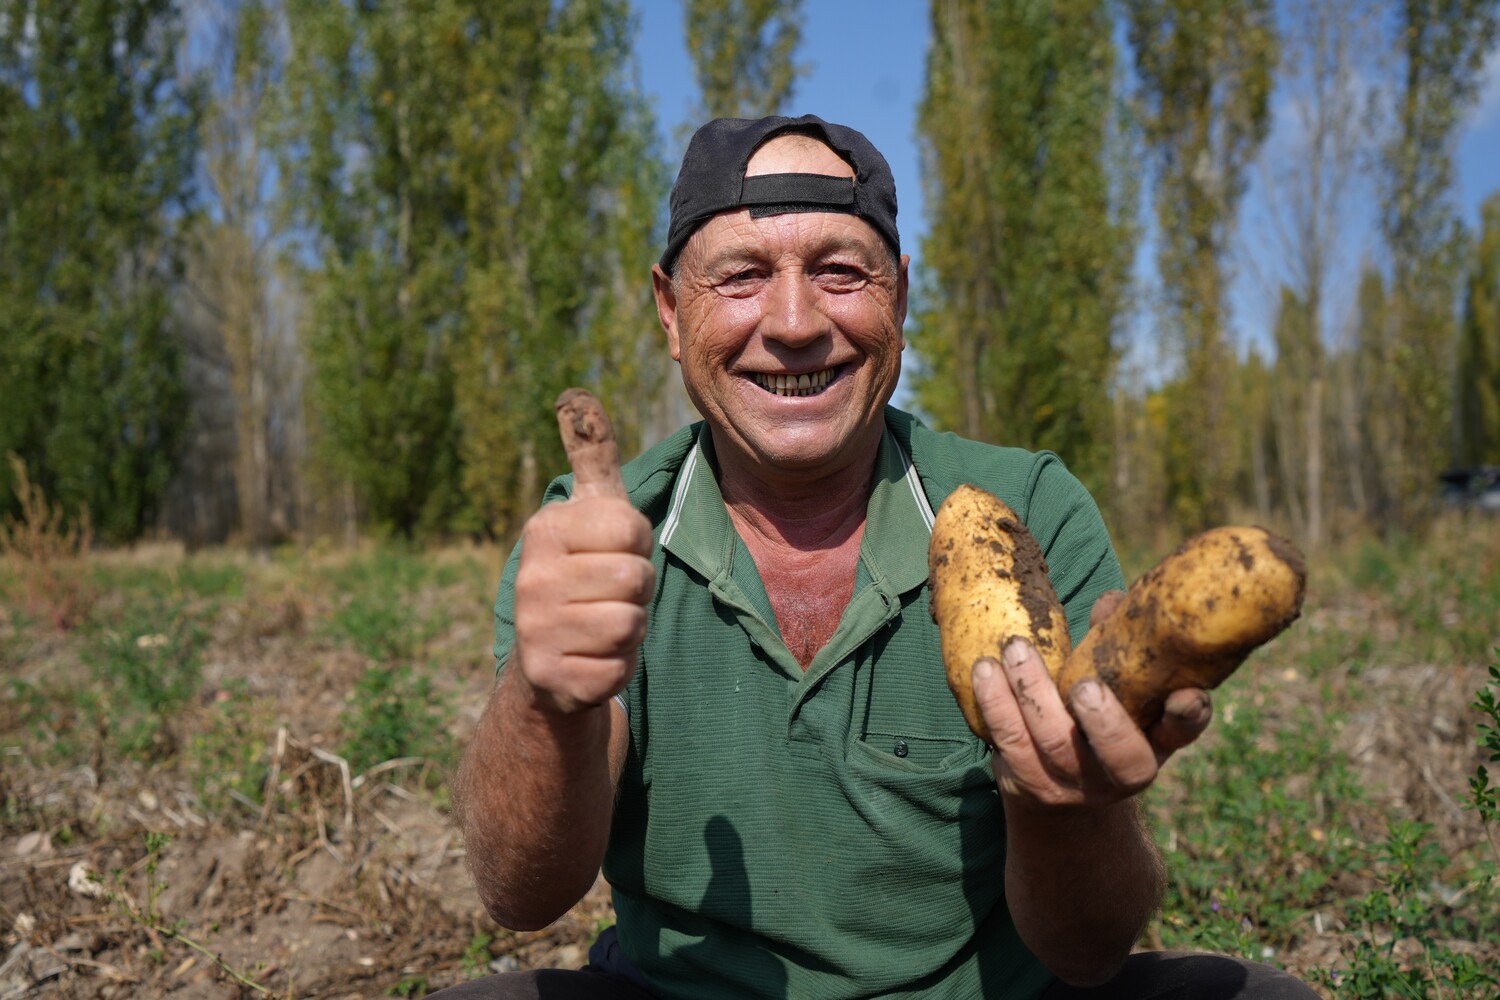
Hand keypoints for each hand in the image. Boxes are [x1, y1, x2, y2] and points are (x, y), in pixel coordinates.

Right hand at [512, 392, 654, 714]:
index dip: (637, 545)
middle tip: (609, 595)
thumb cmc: (585, 572)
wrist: (549, 659)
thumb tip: (575, 391)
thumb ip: (592, 453)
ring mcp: (537, 630)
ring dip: (631, 629)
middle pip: (636, 578)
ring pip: (631, 623)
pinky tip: (593, 658)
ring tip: (601, 624)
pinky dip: (619, 667)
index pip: (632, 529)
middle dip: (638, 591)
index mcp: (545, 529)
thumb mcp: (592, 511)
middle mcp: (531, 577)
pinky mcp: (552, 678)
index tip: (611, 554)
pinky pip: (620, 668)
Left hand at [971, 591, 1211, 812]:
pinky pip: (1010, 744)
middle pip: (1118, 755)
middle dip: (1102, 720)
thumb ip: (1115, 649)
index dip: (1188, 716)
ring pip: (1053, 744)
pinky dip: (995, 704)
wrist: (1059, 794)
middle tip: (1084, 685)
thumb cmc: (1093, 722)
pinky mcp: (1031, 785)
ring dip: (1031, 692)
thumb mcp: (1115, 693)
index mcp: (1154, 742)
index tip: (1186, 693)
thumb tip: (1112, 601)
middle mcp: (1122, 773)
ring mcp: (1076, 785)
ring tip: (1015, 649)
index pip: (1181, 732)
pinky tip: (984, 671)